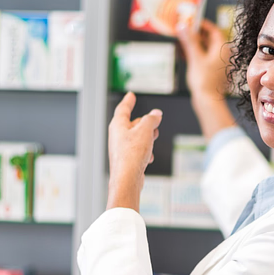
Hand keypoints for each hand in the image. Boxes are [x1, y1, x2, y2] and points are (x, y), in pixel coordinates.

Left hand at [107, 92, 162, 210]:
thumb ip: (152, 119)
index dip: (128, 101)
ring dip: (147, 137)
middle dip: (145, 122)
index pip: (123, 108)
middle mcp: (117, 136)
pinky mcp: (126, 159)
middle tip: (155, 120)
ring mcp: (121, 148)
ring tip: (154, 138)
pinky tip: (149, 157)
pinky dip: (145, 151)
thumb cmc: (131, 154)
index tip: (131, 95)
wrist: (127, 178)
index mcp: (118, 125)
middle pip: (132, 123)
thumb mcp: (145, 130)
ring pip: (136, 137)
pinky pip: (137, 150)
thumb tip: (156, 114)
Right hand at [177, 19, 232, 99]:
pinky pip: (203, 57)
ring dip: (193, 43)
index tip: (192, 20)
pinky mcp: (211, 71)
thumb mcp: (195, 57)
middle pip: (209, 39)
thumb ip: (189, 40)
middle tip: (184, 29)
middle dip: (195, 33)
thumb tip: (183, 26)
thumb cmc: (205, 81)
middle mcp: (222, 55)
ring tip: (181, 39)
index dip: (202, 24)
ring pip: (205, 48)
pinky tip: (183, 53)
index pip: (213, 30)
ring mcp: (217, 63)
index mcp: (222, 49)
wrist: (207, 101)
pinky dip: (194, 53)